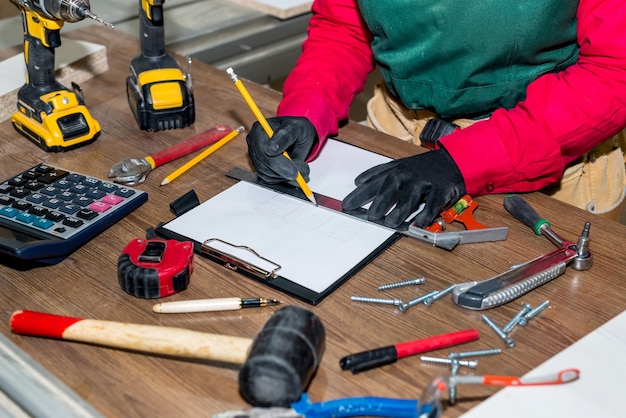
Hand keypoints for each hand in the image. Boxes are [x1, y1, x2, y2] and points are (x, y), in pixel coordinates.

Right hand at [246, 116, 316, 183]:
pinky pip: (268, 179)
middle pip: (263, 165)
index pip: (263, 150)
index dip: (278, 163)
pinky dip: (282, 179)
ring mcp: (256, 157)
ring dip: (285, 176)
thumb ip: (285, 136)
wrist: (299, 135)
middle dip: (283, 172)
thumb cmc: (297, 129)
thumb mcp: (296, 127)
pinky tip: (292, 171)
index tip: (294, 171)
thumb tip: (270, 149)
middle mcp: (254, 144)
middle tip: (301, 174)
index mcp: (259, 130)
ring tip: (300, 168)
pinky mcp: (260, 167)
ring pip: (266, 174)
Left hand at [342, 148, 465, 227]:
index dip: (360, 193)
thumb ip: (380, 173)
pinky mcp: (440, 190)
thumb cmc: (422, 167)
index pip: (374, 181)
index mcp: (396, 169)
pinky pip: (432, 204)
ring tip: (391, 223)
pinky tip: (418, 224)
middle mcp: (408, 174)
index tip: (347, 204)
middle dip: (380, 202)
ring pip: (410, 197)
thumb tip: (359, 181)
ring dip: (400, 211)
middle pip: (391, 188)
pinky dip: (425, 215)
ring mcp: (424, 182)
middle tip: (371, 216)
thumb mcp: (400, 164)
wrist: (453, 160)